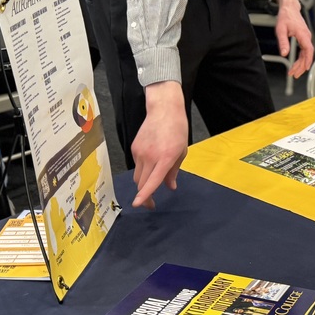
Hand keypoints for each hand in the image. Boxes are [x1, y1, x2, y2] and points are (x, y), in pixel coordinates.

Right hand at [131, 80, 188, 209]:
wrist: (164, 109)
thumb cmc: (177, 129)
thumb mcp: (181, 151)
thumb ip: (174, 171)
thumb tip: (170, 187)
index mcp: (165, 158)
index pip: (152, 180)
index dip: (144, 195)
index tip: (138, 204)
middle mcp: (150, 156)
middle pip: (141, 183)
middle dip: (144, 196)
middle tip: (151, 204)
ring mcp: (139, 152)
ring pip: (138, 176)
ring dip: (143, 183)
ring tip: (153, 181)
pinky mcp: (133, 148)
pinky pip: (137, 165)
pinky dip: (143, 169)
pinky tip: (151, 160)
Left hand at [275, 0, 313, 77]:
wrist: (289, 8)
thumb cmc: (286, 17)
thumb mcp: (281, 30)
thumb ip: (283, 42)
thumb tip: (284, 53)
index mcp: (303, 34)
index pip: (308, 49)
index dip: (308, 60)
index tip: (305, 68)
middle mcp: (307, 36)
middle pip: (307, 54)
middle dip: (301, 66)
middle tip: (294, 74)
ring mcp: (306, 37)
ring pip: (306, 53)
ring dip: (301, 63)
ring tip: (294, 71)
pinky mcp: (304, 38)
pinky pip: (304, 50)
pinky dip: (301, 58)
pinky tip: (297, 63)